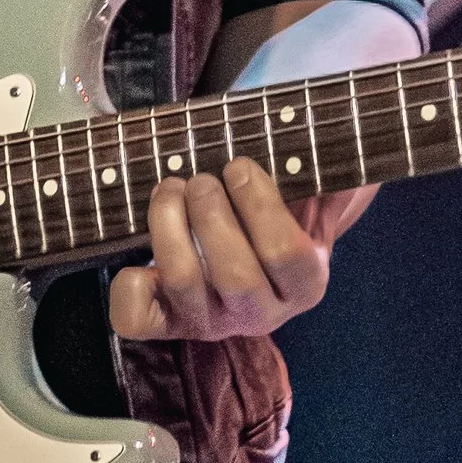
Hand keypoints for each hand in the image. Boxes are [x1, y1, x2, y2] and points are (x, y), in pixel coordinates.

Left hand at [108, 157, 373, 347]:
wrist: (251, 255)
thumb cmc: (282, 212)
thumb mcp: (316, 197)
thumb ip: (328, 176)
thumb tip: (332, 139)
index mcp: (306, 285)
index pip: (286, 254)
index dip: (258, 204)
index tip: (239, 166)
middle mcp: (261, 315)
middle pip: (235, 276)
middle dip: (211, 215)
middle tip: (201, 178)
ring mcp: (212, 322)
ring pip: (185, 284)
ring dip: (168, 227)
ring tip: (169, 189)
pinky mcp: (168, 323)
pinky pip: (136, 319)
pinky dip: (128, 284)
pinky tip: (139, 252)